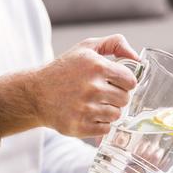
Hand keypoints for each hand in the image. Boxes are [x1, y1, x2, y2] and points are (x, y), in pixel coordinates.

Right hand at [0, 34, 138, 137]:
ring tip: (93, 104)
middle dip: (116, 97)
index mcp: (96, 66)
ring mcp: (85, 109)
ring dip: (108, 111)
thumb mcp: (87, 48)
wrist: (35, 93)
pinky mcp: (79, 126)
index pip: (131, 81)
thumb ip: (115, 44)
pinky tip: (87, 115)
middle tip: (101, 94)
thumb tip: (137, 57)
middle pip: (125, 99)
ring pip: (116, 115)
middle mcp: (92, 88)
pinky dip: (99, 124)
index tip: (115, 82)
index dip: (124, 82)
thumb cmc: (64, 69)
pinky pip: (105, 129)